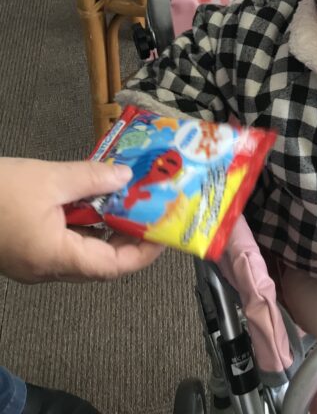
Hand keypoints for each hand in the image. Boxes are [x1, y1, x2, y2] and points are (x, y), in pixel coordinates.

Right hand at [0, 158, 162, 283]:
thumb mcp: (49, 178)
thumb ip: (91, 178)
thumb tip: (125, 176)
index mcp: (55, 258)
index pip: (112, 267)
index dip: (143, 252)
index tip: (164, 231)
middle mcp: (46, 269)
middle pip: (100, 262)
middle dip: (129, 236)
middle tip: (150, 209)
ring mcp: (34, 262)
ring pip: (82, 252)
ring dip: (106, 228)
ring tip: (128, 198)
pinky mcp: (24, 250)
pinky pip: (64, 243)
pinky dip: (84, 224)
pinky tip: (95, 198)